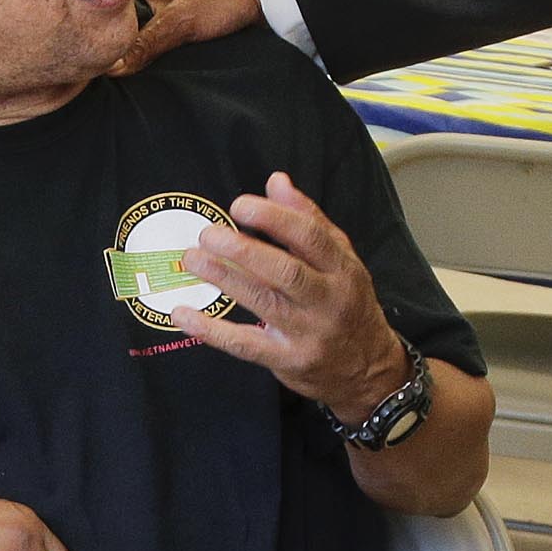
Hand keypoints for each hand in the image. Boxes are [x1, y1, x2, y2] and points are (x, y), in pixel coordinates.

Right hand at [113, 0, 260, 74]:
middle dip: (118, 46)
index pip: (106, 9)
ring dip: (139, 53)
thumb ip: (146, 44)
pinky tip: (153, 68)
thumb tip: (115, 67)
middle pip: (122, 26)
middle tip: (108, 68)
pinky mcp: (180, 25)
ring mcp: (165, 10)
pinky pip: (160, 42)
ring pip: (142, 36)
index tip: (93, 55)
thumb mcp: (180, 21)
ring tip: (128, 72)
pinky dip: (157, 54)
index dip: (99, 32)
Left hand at [174, 174, 408, 422]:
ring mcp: (309, 333)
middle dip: (243, 250)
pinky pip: (245, 344)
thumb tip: (276, 181)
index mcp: (344, 269)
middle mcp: (329, 300)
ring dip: (223, 278)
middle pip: (286, 271)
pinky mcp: (288, 360)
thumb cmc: (347, 304)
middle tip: (209, 234)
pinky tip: (184, 314)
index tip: (240, 206)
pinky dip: (212, 330)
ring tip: (193, 259)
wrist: (367, 369)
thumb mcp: (342, 260)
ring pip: (263, 302)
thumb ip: (310, 220)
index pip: (310, 237)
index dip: (273, 218)